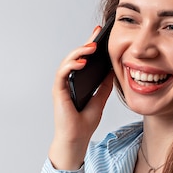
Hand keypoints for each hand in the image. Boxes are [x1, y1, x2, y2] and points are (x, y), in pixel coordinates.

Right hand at [48, 27, 113, 169]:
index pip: (84, 59)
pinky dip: (71, 65)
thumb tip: (113, 69)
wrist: (77, 138)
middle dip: (86, 44)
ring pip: (68, 61)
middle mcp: (69, 80)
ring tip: (92, 47)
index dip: (91, 46)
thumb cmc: (85, 122)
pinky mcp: (58, 90)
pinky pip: (62, 73)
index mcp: (79, 81)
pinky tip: (82, 62)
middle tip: (97, 33)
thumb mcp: (101, 99)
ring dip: (79, 52)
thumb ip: (105, 85)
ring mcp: (62, 85)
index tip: (100, 34)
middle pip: (76, 57)